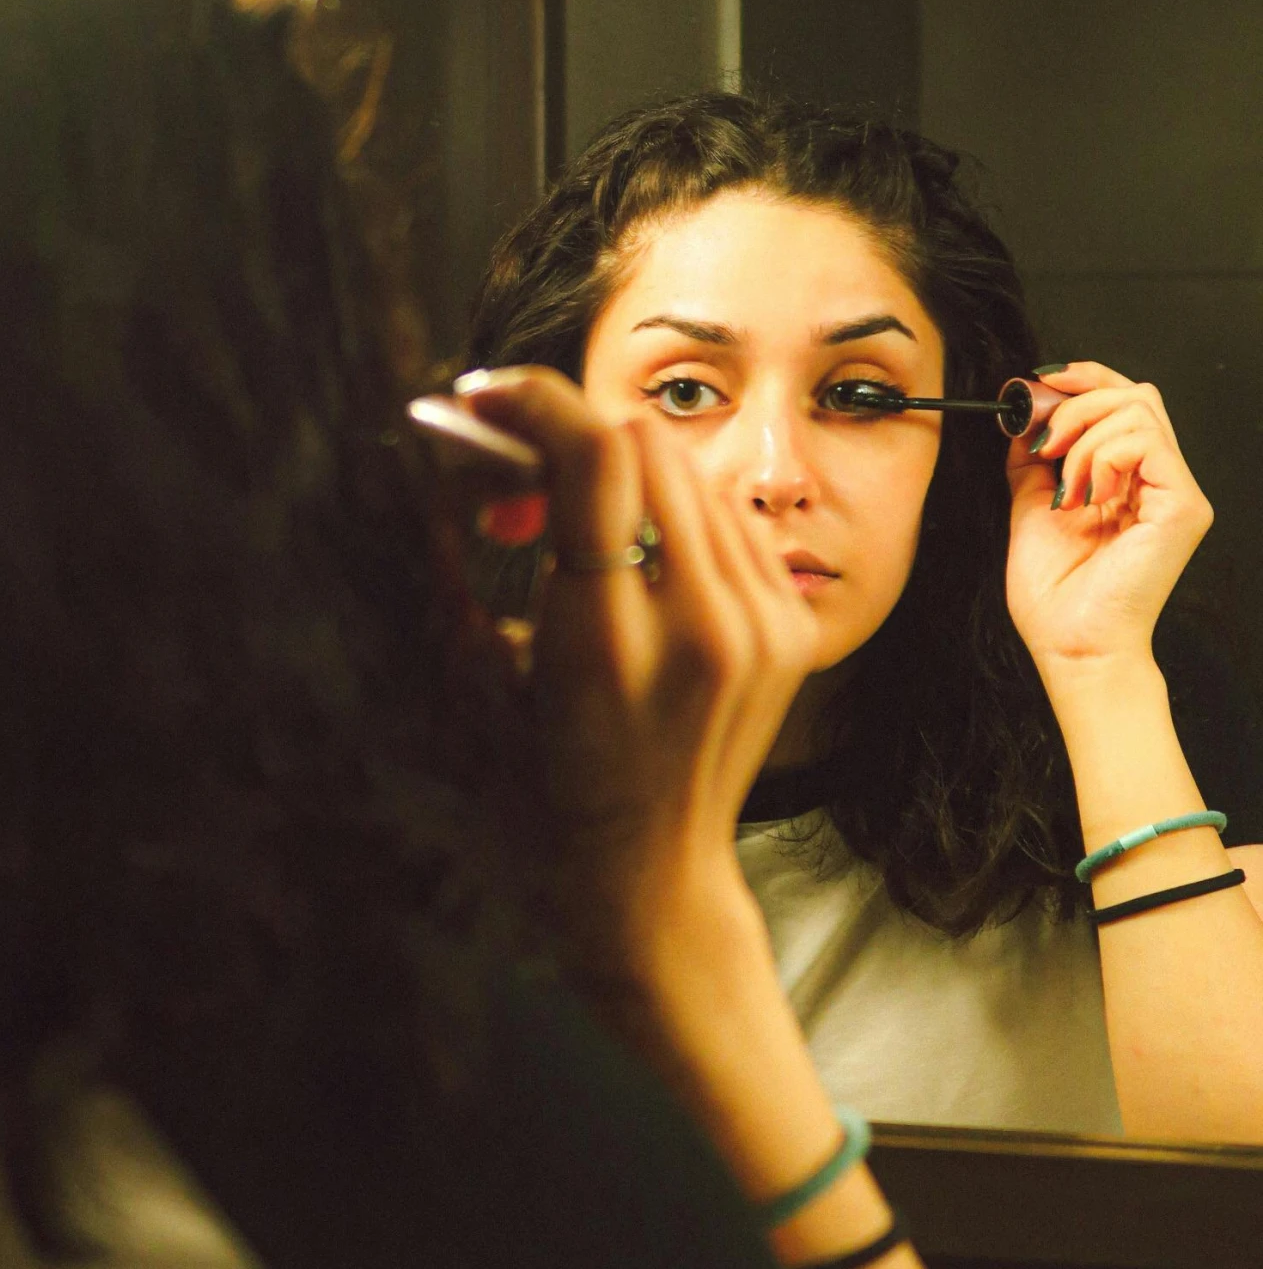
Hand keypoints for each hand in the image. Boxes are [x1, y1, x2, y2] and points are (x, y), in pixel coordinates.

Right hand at [456, 366, 822, 997]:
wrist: (649, 872)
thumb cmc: (542, 780)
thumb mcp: (482, 673)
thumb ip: (478, 550)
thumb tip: (476, 436)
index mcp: (607, 645)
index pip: (593, 462)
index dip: (534, 404)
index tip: (484, 396)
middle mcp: (700, 627)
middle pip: (638, 444)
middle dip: (563, 440)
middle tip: (508, 494)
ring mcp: (761, 624)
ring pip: (684, 466)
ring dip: (614, 474)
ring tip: (569, 537)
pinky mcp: (792, 623)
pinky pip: (724, 512)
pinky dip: (667, 513)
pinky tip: (635, 566)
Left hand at [1005, 361, 1211, 677]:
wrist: (1071, 645)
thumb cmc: (1056, 594)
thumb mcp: (1031, 504)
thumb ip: (1034, 457)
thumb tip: (1023, 414)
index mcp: (1130, 479)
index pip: (1125, 400)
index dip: (1086, 379)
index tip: (1043, 381)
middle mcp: (1160, 481)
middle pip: (1136, 393)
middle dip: (1078, 403)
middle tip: (1046, 445)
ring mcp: (1176, 492)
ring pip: (1140, 409)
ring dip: (1085, 437)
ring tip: (1068, 486)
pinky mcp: (1183, 506)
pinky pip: (1146, 441)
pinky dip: (1103, 455)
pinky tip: (1089, 496)